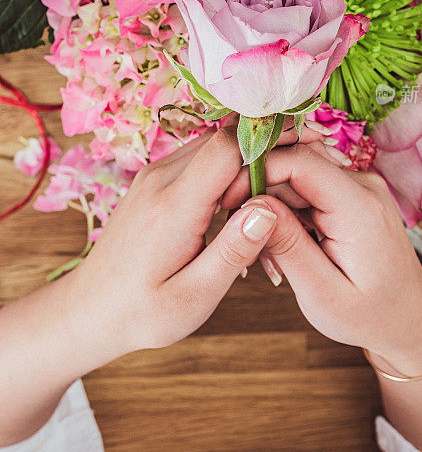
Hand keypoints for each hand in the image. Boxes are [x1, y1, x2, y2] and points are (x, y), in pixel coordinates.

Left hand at [63, 128, 278, 369]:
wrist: (91, 308)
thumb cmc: (142, 312)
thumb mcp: (194, 298)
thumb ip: (232, 252)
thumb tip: (268, 210)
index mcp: (173, 207)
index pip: (227, 147)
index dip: (267, 146)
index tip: (301, 158)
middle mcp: (160, 180)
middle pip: (223, 139)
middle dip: (262, 150)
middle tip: (296, 176)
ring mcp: (154, 175)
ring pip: (212, 144)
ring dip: (243, 159)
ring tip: (270, 191)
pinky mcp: (154, 179)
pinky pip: (197, 158)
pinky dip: (224, 168)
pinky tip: (237, 199)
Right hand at [222, 143, 421, 375]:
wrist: (409, 320)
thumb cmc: (369, 315)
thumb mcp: (321, 292)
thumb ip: (287, 244)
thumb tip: (251, 204)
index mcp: (359, 207)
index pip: (298, 162)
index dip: (256, 172)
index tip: (227, 202)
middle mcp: (363, 185)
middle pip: (295, 167)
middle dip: (261, 196)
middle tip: (244, 239)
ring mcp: (360, 186)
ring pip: (298, 177)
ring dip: (274, 207)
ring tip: (270, 253)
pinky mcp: (354, 193)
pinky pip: (311, 189)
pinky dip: (290, 212)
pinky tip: (287, 245)